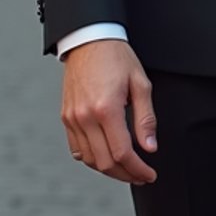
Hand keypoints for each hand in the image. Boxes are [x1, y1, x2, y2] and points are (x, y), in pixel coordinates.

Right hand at [61, 39, 157, 184]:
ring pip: (89, 160)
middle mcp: (86, 117)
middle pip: (105, 162)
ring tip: (126, 168)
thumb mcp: (140, 84)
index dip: (138, 170)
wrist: (89, 39)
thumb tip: (150, 148)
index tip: (149, 175)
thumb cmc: (117, 57)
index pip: (122, 153)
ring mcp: (73, 118)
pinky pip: (77, 149)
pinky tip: (106, 156)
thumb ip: (146, 119)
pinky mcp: (66, 117)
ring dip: (109, 169)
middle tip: (141, 176)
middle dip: (126, 175)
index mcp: (106, 109)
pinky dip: (92, 158)